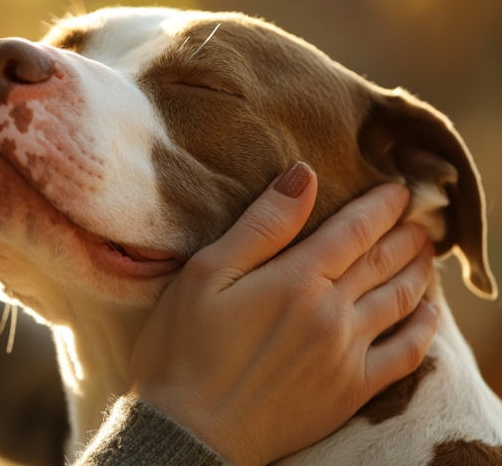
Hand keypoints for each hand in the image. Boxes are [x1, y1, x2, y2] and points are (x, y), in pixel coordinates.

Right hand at [129, 161, 437, 465]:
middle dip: (405, 234)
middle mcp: (332, 313)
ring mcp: (346, 354)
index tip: (397, 189)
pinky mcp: (350, 391)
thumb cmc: (183, 349)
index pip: (354, 230)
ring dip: (419, 272)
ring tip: (425, 254)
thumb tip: (304, 177)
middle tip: (419, 218)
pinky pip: (406, 355)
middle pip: (384, 261)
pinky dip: (423, 328)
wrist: (189, 432)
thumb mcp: (205, 273)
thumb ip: (261, 226)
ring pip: (400, 301)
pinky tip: (427, 314)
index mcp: (296, 279)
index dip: (380, 206)